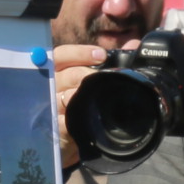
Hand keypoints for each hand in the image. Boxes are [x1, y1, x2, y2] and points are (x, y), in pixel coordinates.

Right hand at [49, 44, 110, 165]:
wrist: (71, 140)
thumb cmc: (81, 106)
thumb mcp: (92, 83)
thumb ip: (111, 62)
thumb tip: (133, 44)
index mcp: (59, 72)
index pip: (62, 55)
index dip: (79, 53)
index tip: (101, 55)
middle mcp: (51, 87)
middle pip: (67, 75)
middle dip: (86, 75)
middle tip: (102, 78)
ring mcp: (50, 107)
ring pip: (64, 97)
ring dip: (80, 96)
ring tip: (94, 97)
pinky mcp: (53, 128)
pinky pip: (62, 121)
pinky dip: (73, 119)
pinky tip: (84, 118)